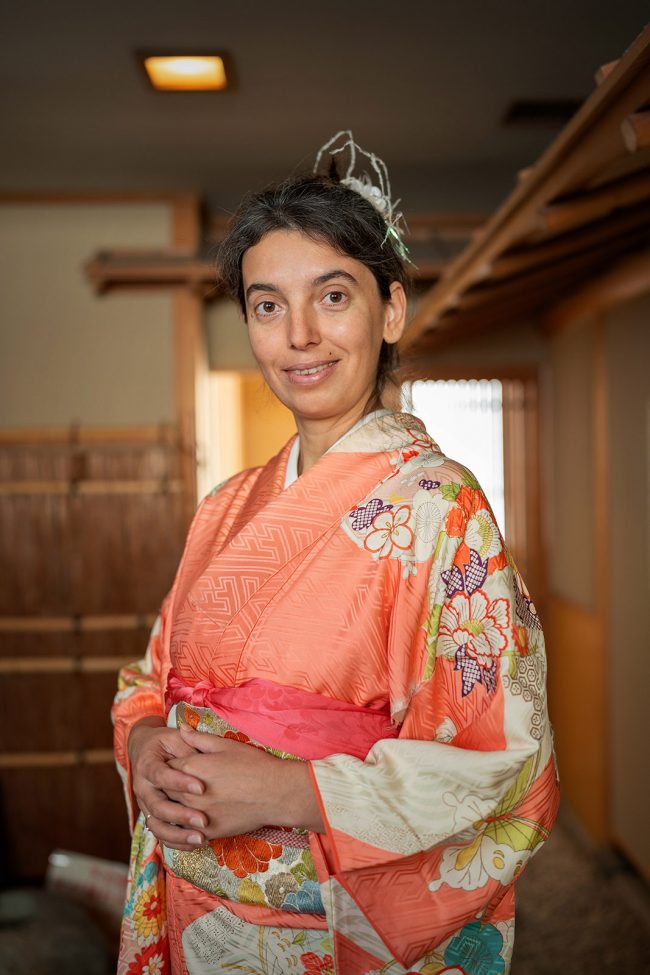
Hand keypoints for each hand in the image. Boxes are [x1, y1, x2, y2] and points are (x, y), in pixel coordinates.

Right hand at [127, 717, 208, 850]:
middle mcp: (142, 788)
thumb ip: (189, 748)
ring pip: (157, 825)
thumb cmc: (166, 743)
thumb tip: (204, 758)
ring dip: (178, 834)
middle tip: (203, 820)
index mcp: (146, 765)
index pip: (161, 775)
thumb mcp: (176, 738)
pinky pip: (160, 834)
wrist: (145, 750)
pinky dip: (176, 842)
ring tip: (201, 838)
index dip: (179, 782)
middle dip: (181, 814)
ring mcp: (145, 804)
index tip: (201, 788)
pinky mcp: (152, 816)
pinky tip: (195, 844)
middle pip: (157, 805)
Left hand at [166, 725, 324, 838]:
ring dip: (167, 809)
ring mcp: (197, 815)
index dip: (168, 765)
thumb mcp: (226, 745)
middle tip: (164, 785)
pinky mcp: (208, 832)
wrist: (275, 793)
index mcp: (191, 768)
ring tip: (163, 809)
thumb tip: (180, 730)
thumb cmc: (253, 765)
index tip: (170, 765)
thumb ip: (199, 738)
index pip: (167, 766)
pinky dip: (178, 829)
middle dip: (164, 787)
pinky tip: (180, 825)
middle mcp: (189, 793)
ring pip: (170, 813)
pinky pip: (184, 833)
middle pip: (164, 790)